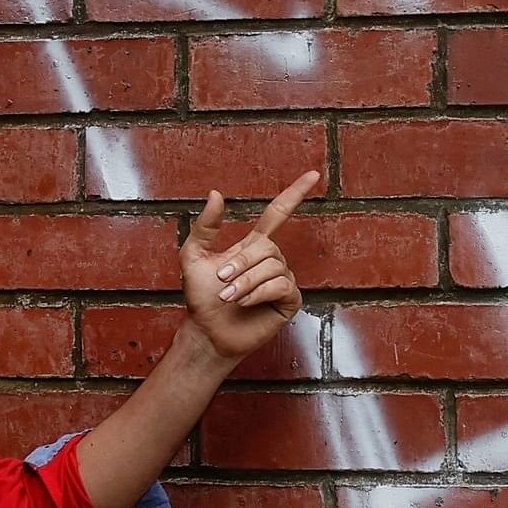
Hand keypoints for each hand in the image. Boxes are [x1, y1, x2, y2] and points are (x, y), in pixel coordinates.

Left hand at [180, 170, 318, 360]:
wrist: (206, 332)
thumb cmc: (201, 297)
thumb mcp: (194, 256)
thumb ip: (205, 226)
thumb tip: (217, 194)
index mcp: (253, 246)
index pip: (278, 214)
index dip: (295, 193)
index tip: (313, 175)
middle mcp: (271, 260)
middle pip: (268, 246)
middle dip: (241, 264)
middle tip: (221, 282)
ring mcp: (282, 280)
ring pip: (273, 266)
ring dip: (246, 282)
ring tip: (229, 297)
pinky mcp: (288, 300)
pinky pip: (281, 285)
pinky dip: (259, 293)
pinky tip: (244, 303)